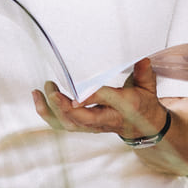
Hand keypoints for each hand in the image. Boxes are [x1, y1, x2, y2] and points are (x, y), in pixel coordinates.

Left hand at [32, 56, 167, 143]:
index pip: (106, 101)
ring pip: (70, 124)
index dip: (91, 98)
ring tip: (40, 91)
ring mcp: (94, 126)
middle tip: (51, 89)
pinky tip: (38, 99)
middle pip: (83, 119)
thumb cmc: (143, 102)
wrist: (144, 127)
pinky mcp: (85, 127)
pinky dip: (48, 115)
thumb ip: (144, 74)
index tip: (76, 96)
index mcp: (125, 106)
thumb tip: (142, 60)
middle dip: (64, 107)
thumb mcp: (148, 87)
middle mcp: (107, 119)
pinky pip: (64, 125)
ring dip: (52, 110)